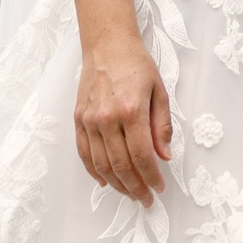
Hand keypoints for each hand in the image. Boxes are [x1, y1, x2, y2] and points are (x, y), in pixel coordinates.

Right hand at [75, 34, 172, 202]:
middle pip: (121, 165)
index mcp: (131, 111)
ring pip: (101, 165)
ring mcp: (90, 120)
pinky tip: (105, 181)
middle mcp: (107, 119)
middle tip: (146, 199)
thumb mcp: (159, 91)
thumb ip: (162, 126)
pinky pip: (84, 153)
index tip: (159, 188)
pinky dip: (93, 171)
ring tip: (130, 193)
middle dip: (135, 187)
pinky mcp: (78, 119)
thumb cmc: (136, 64)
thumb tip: (165, 156)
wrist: (107, 44)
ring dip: (116, 184)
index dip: (152, 177)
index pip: (142, 156)